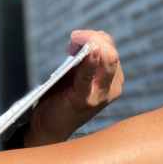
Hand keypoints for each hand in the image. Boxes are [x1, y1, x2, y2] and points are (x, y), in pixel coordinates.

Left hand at [25, 30, 124, 144]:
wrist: (49, 126)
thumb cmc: (62, 97)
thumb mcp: (76, 74)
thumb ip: (83, 59)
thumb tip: (82, 39)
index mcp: (113, 78)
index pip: (109, 47)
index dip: (94, 37)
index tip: (75, 39)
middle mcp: (114, 87)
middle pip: (111, 52)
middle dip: (93, 39)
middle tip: (74, 38)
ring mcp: (102, 95)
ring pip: (107, 60)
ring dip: (90, 46)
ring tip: (72, 45)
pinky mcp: (86, 100)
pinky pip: (89, 75)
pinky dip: (90, 62)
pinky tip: (87, 52)